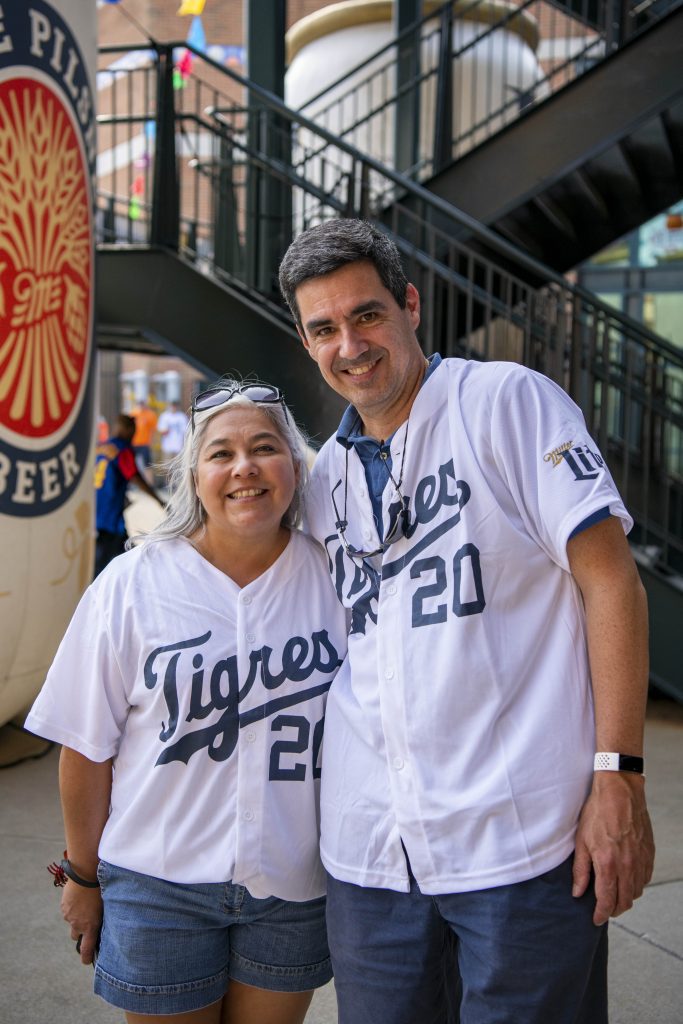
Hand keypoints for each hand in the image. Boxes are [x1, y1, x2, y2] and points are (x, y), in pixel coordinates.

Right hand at [61, 880, 102, 964]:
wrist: (85, 875)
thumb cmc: (101, 889)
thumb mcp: (106, 906)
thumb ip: (103, 919)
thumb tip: (103, 924)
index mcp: (90, 926)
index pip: (86, 949)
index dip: (86, 957)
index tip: (86, 962)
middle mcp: (78, 924)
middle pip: (76, 936)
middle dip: (80, 932)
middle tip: (87, 923)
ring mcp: (69, 916)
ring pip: (72, 922)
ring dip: (76, 918)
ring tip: (85, 904)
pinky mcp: (64, 907)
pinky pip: (68, 912)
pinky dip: (72, 908)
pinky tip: (80, 897)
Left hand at [572, 772, 654, 924]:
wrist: (620, 792)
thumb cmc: (597, 812)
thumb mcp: (581, 840)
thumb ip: (581, 870)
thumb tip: (578, 892)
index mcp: (608, 864)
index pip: (607, 900)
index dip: (601, 914)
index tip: (596, 919)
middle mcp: (628, 866)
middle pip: (625, 901)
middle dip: (614, 909)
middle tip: (604, 909)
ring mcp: (640, 860)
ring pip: (637, 891)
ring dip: (626, 897)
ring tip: (614, 894)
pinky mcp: (649, 853)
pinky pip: (645, 878)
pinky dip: (636, 884)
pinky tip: (627, 879)